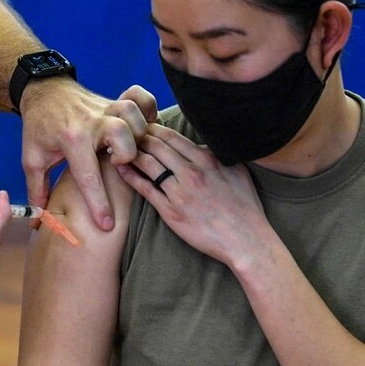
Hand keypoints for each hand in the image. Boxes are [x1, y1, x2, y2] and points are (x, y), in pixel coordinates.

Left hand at [20, 80, 156, 230]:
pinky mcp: (115, 101)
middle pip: (124, 137)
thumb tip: (38, 221)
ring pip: (135, 117)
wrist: (43, 91)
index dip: (99, 204)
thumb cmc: (39, 127)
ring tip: (128, 147)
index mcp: (71, 139)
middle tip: (116, 164)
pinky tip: (143, 125)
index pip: (89, 176)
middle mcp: (92, 122)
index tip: (107, 224)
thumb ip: (37, 190)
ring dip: (137, 135)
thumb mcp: (32, 159)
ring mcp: (106, 108)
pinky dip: (148, 109)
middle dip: (126, 156)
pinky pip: (141, 98)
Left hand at [116, 124, 268, 265]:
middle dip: (138, 137)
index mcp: (207, 160)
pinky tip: (121, 169)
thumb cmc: (244, 207)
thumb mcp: (237, 171)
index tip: (144, 125)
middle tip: (126, 134)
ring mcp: (179, 192)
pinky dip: (131, 176)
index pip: (173, 137)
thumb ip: (219, 155)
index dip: (154, 129)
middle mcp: (191, 172)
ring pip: (148, 164)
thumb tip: (203, 145)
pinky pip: (145, 189)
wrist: (245, 240)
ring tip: (119, 148)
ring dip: (131, 153)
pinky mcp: (170, 211)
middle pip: (156, 147)